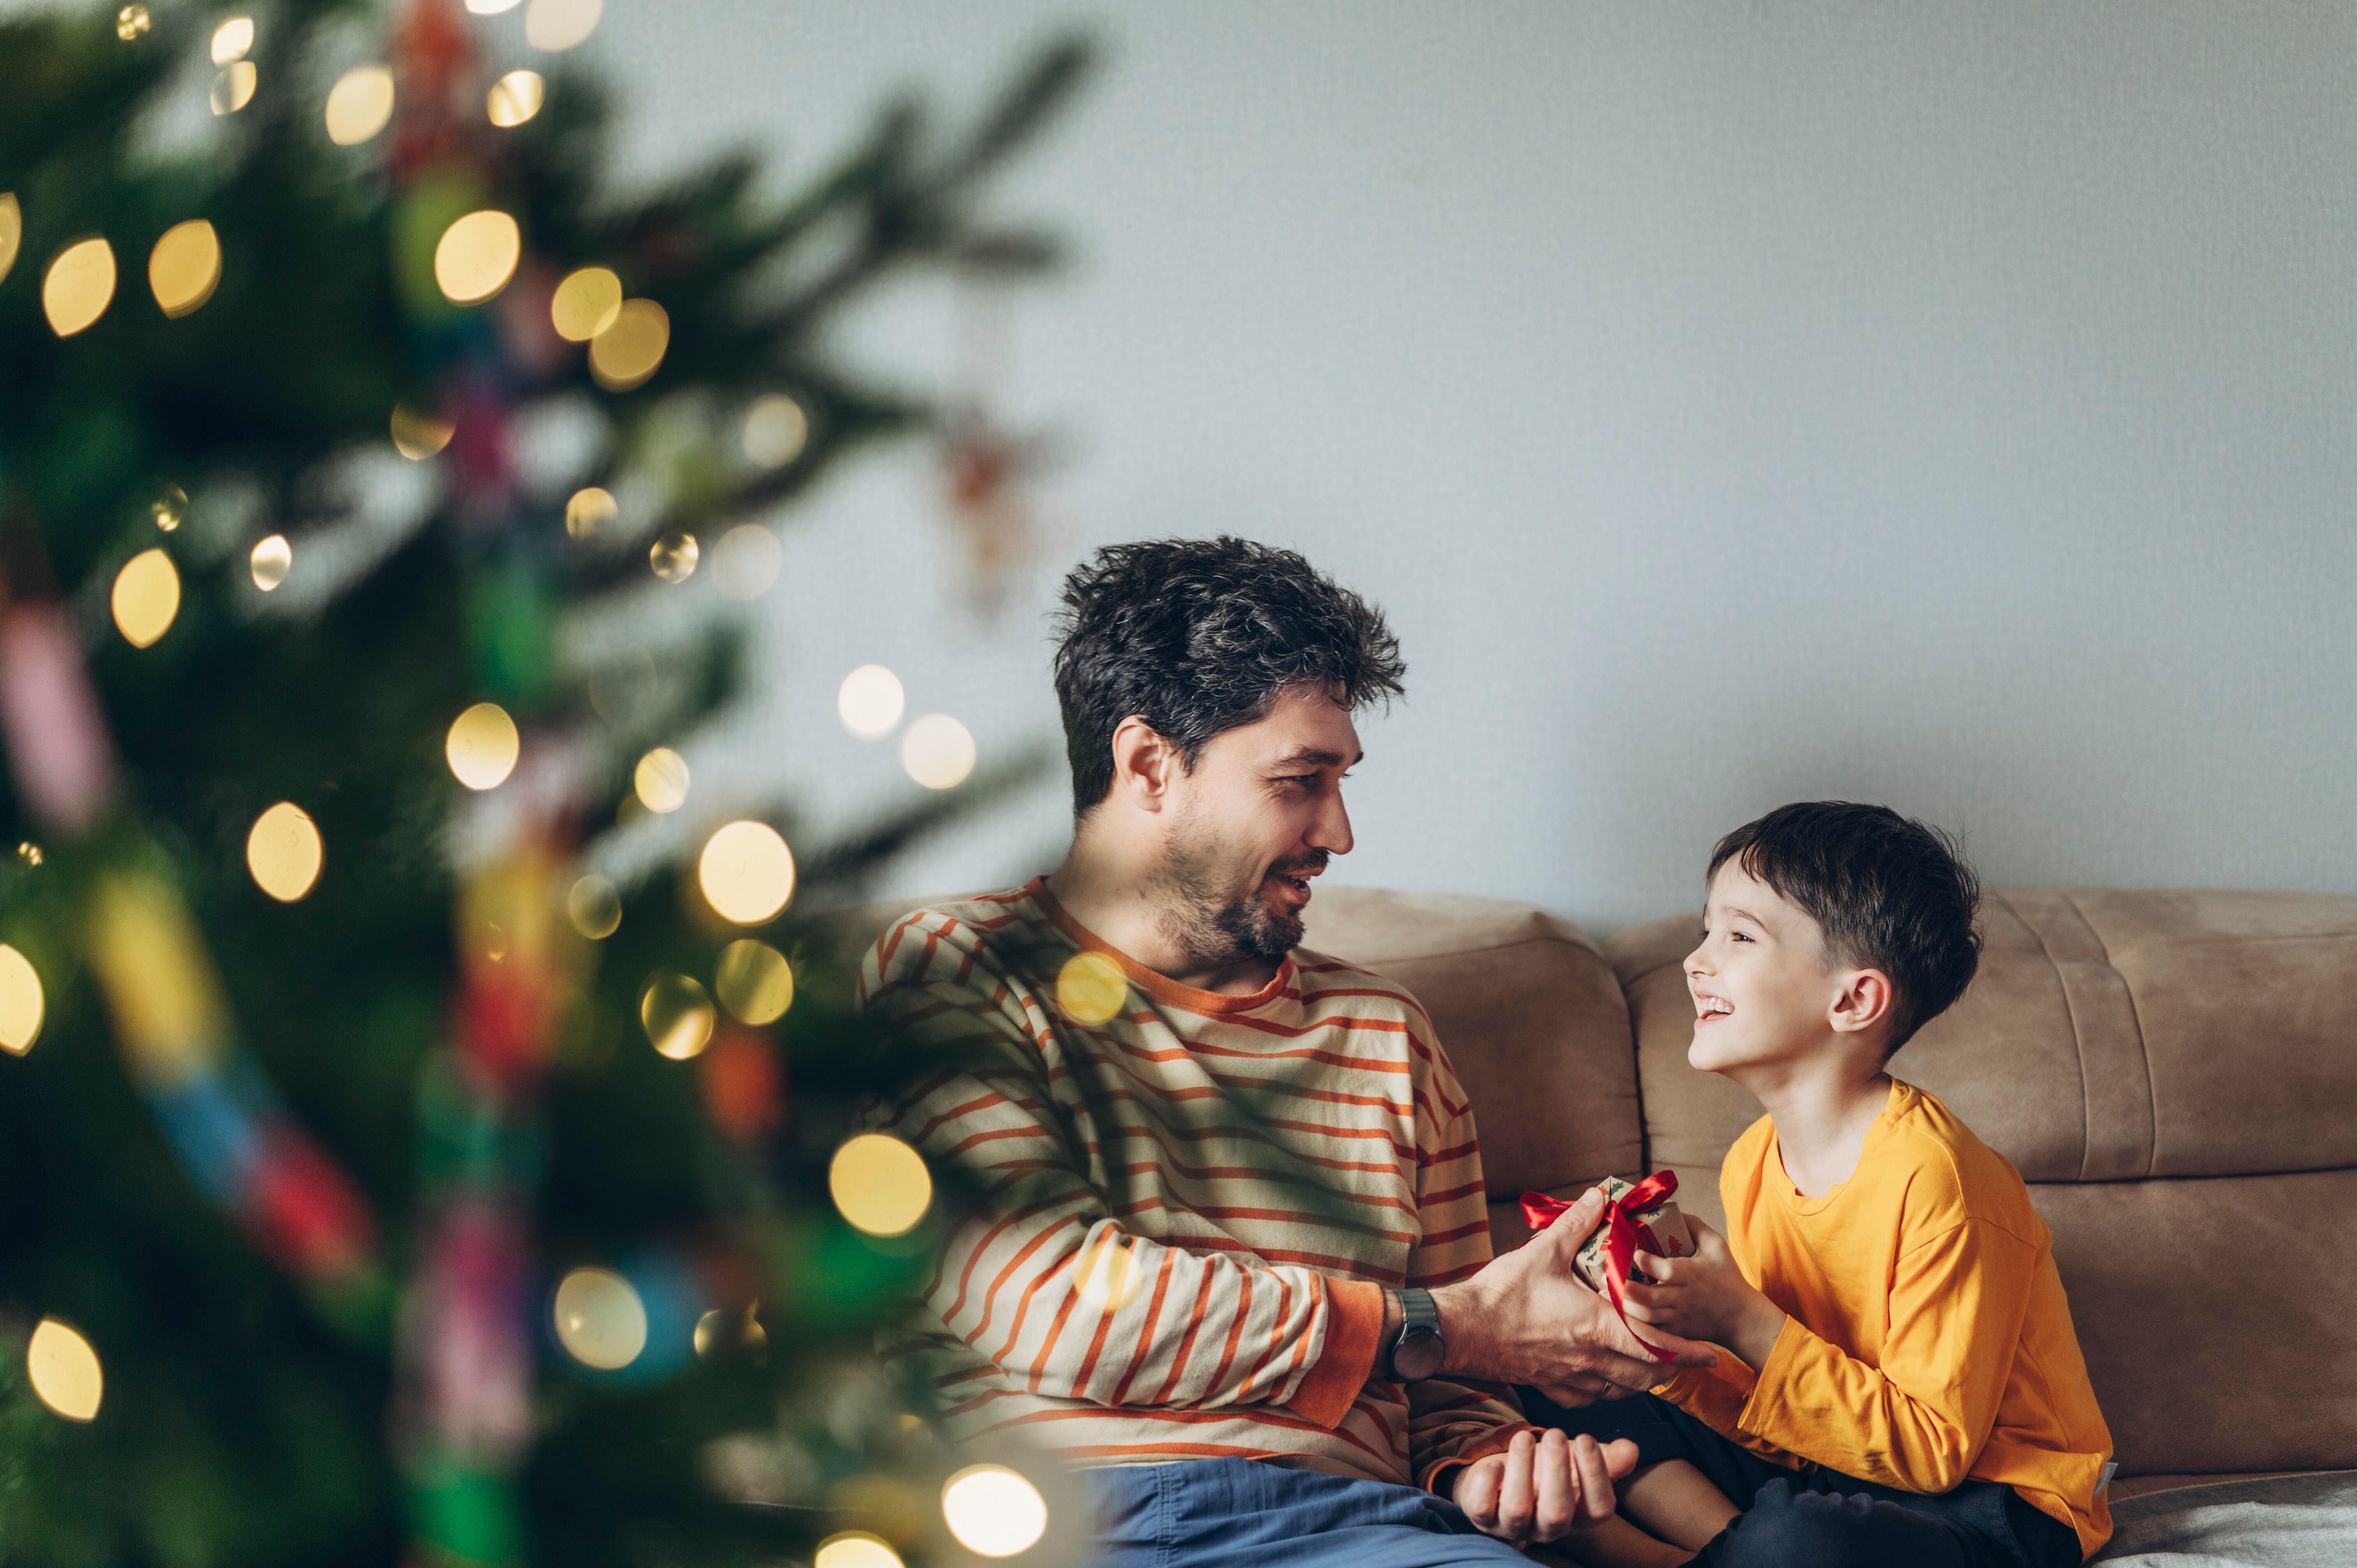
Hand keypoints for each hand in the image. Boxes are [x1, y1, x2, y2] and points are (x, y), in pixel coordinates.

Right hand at [1431, 1187, 1714, 1405]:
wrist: (1462, 1330)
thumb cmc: (1502, 1293)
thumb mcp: (1542, 1251)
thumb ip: (1576, 1224)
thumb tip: (1599, 1196)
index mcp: (1596, 1327)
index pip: (1655, 1346)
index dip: (1686, 1352)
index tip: (1709, 1353)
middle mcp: (1590, 1359)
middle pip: (1646, 1376)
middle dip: (1670, 1368)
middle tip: (1683, 1357)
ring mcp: (1571, 1378)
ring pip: (1622, 1389)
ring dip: (1642, 1379)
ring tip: (1651, 1365)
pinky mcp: (1551, 1387)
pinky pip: (1592, 1397)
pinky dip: (1609, 1389)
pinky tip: (1606, 1376)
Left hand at [1452, 1427, 1638, 1543]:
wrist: (1501, 1475)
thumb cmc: (1547, 1468)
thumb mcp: (1577, 1459)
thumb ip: (1606, 1457)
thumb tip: (1630, 1450)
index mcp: (1579, 1516)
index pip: (1598, 1509)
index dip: (1595, 1475)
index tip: (1585, 1438)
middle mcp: (1548, 1528)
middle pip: (1558, 1513)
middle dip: (1558, 1471)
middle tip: (1555, 1434)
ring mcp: (1513, 1526)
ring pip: (1518, 1509)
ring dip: (1522, 1469)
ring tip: (1524, 1436)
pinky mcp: (1483, 1518)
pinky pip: (1481, 1509)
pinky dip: (1487, 1483)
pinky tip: (1495, 1462)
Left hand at [1622, 1217, 1786, 1369]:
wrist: (1741, 1318)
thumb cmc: (1727, 1277)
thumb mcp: (1717, 1246)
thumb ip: (1695, 1226)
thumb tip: (1671, 1210)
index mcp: (1691, 1274)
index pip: (1666, 1270)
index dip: (1646, 1262)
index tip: (1633, 1252)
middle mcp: (1682, 1297)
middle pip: (1650, 1298)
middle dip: (1627, 1289)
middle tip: (1607, 1277)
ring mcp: (1678, 1317)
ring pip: (1647, 1317)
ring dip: (1626, 1307)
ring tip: (1607, 1294)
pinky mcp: (1675, 1332)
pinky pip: (1651, 1333)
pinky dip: (1635, 1325)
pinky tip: (1620, 1313)